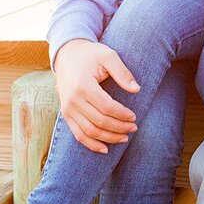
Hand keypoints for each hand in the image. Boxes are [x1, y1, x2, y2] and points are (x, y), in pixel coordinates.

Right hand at [54, 38, 139, 152]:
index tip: (134, 116)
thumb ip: (122, 72)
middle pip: (99, 121)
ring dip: (109, 138)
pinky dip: (91, 144)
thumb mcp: (108, 56)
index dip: (122, 114)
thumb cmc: (91, 54)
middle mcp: (73, 100)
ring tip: (124, 138)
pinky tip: (105, 149)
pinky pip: (78, 135)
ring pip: (90, 132)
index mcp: (83, 85)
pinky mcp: (66, 114)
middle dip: (119, 128)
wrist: (67, 54)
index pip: (106, 107)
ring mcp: (68, 109)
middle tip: (134, 128)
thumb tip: (137, 89)